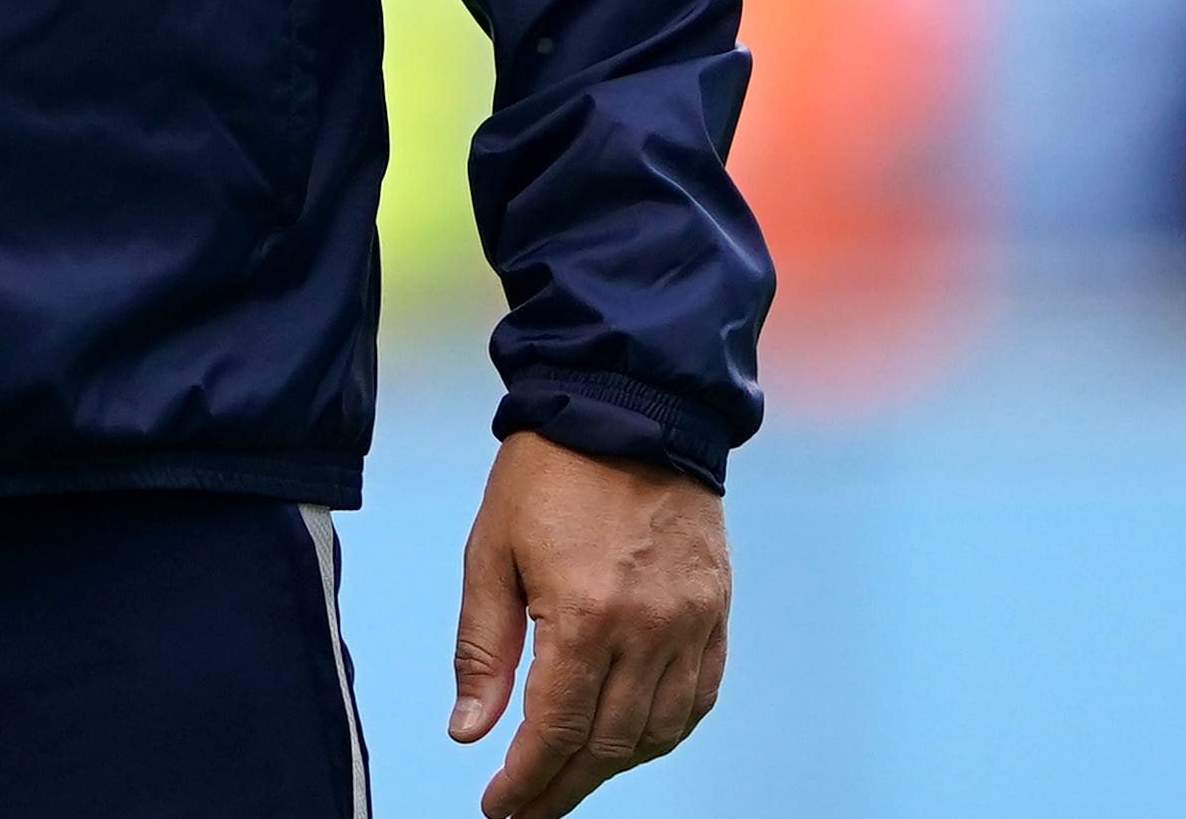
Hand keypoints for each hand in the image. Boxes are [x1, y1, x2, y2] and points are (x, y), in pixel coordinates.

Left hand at [446, 428, 729, 816]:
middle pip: (609, 745)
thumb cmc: (548, 474)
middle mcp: (649, 629)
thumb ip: (482, 650)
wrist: (629, 407)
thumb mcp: (492, 552)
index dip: (527, 780)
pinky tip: (632, 741)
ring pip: (658, 732)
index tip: (501, 809)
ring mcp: (691, 622)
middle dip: (563, 787)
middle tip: (527, 809)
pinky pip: (699, 697)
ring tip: (570, 778)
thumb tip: (470, 733)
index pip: (557, 730)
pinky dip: (665, 730)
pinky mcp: (716, 610)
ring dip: (613, 767)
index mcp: (586, 615)